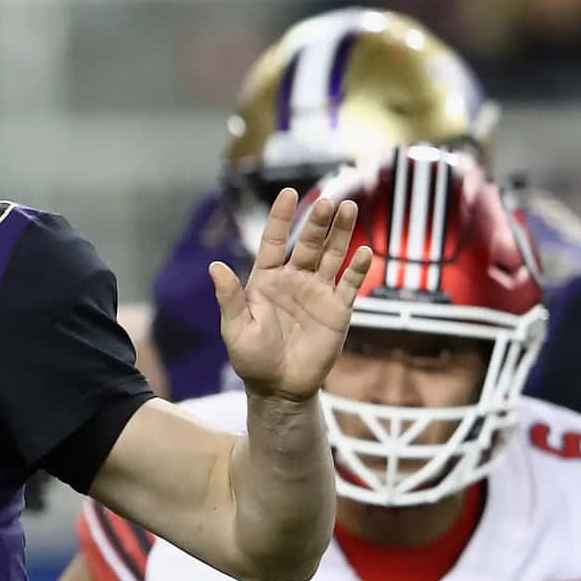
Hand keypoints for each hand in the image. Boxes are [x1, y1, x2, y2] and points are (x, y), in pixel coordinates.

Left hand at [214, 189, 371, 400]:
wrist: (279, 388)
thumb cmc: (251, 358)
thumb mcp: (235, 328)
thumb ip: (229, 297)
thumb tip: (214, 266)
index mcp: (266, 280)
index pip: (275, 241)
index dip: (282, 218)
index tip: (289, 193)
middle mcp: (294, 280)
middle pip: (309, 244)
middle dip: (318, 223)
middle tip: (328, 202)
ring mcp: (318, 293)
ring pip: (333, 256)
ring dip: (343, 234)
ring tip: (350, 209)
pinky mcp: (338, 311)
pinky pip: (351, 285)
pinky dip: (358, 269)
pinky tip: (365, 252)